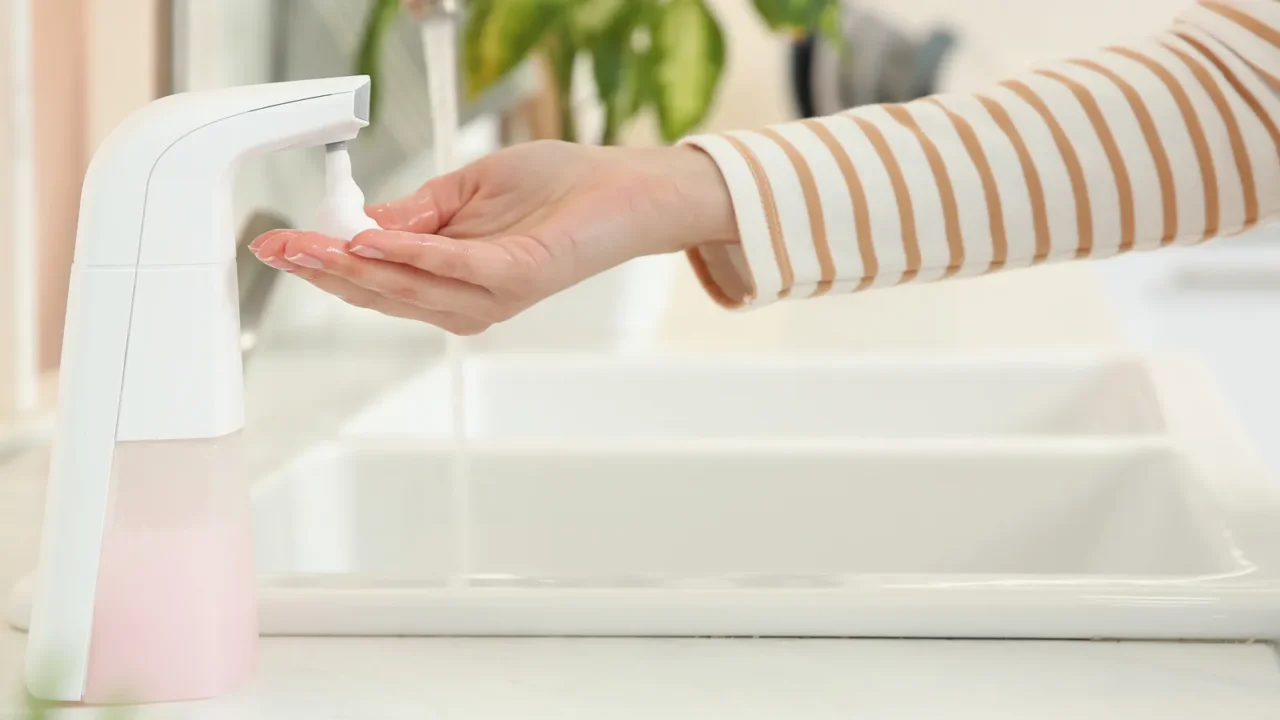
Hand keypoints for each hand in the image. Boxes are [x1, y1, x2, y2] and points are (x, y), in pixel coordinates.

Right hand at [250, 140, 736, 334]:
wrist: (622, 189)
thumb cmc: (556, 188)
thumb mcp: (465, 191)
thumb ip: (416, 213)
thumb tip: (363, 224)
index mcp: (452, 280)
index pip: (376, 281)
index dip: (325, 264)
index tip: (278, 245)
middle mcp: (468, 299)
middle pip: (382, 293)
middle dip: (325, 270)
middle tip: (278, 248)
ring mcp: (493, 293)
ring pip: (409, 288)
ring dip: (356, 267)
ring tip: (311, 245)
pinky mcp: (517, 276)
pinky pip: (455, 269)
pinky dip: (412, 256)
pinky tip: (372, 242)